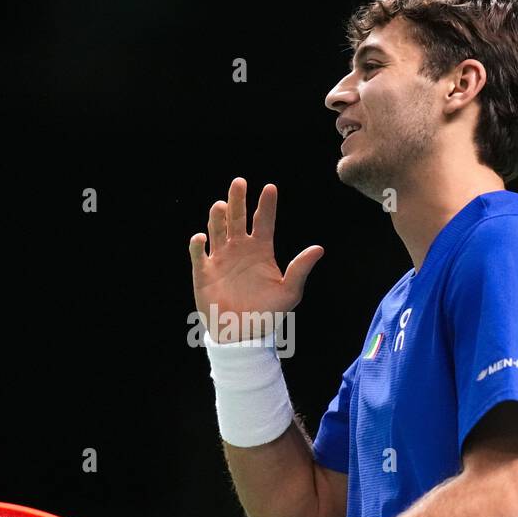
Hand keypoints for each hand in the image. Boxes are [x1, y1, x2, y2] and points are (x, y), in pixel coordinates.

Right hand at [190, 177, 323, 341]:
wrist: (242, 335)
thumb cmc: (268, 314)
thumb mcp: (289, 292)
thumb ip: (300, 268)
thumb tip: (319, 248)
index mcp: (261, 250)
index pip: (263, 221)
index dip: (266, 204)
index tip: (270, 188)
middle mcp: (240, 249)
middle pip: (237, 217)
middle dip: (238, 199)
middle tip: (239, 182)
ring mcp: (221, 258)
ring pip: (217, 229)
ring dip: (218, 217)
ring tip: (222, 206)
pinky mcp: (204, 271)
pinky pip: (199, 252)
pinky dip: (199, 243)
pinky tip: (202, 237)